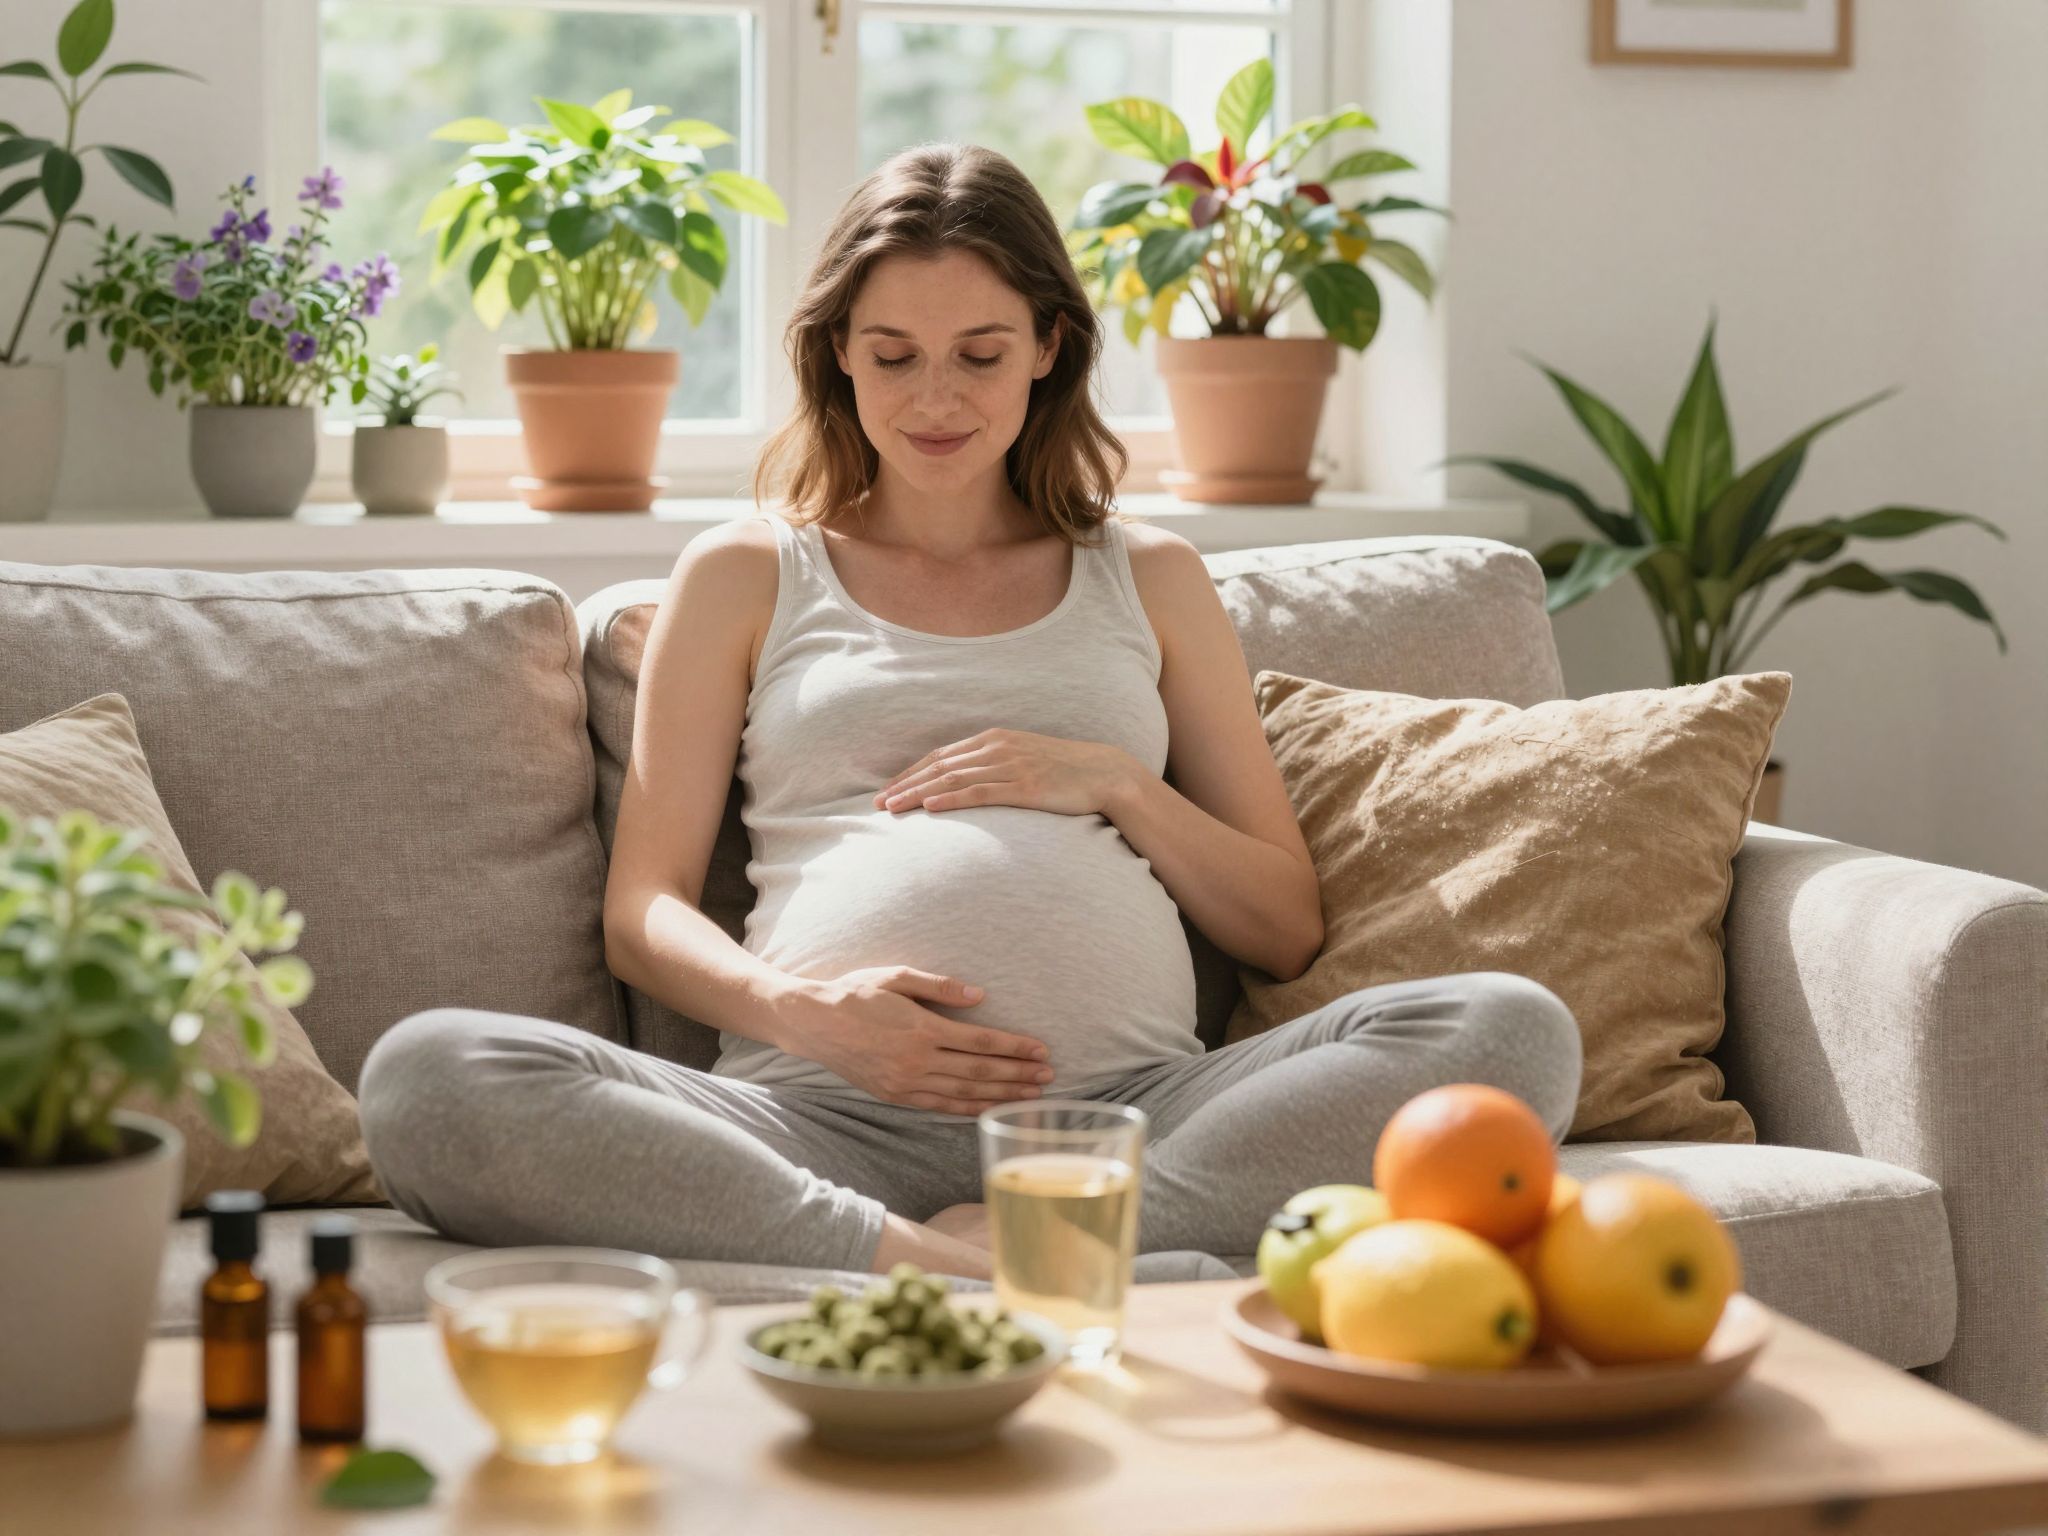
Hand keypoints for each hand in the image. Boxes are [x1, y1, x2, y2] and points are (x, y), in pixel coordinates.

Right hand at [777, 965, 1055, 1115]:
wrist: (813, 1024)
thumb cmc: (855, 993)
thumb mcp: (895, 976)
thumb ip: (939, 986)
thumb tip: (980, 996)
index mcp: (921, 1029)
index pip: (981, 1041)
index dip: (1015, 1047)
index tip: (1041, 1050)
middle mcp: (917, 1060)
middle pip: (980, 1071)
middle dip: (1017, 1074)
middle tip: (1048, 1076)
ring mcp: (906, 1083)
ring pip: (964, 1093)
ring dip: (1001, 1094)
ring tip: (1030, 1096)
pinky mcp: (896, 1096)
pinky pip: (940, 1106)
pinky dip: (969, 1109)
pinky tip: (990, 1108)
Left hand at [873, 728, 1136, 817]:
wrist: (1104, 773)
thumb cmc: (1063, 771)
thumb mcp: (1023, 760)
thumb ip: (994, 766)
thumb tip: (965, 783)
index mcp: (994, 739)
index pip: (941, 756)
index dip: (911, 773)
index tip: (888, 790)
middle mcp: (997, 748)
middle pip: (939, 766)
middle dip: (905, 785)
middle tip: (878, 804)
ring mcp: (1010, 766)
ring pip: (953, 779)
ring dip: (918, 794)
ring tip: (893, 808)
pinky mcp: (1024, 787)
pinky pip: (980, 793)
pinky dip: (951, 799)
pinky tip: (930, 808)